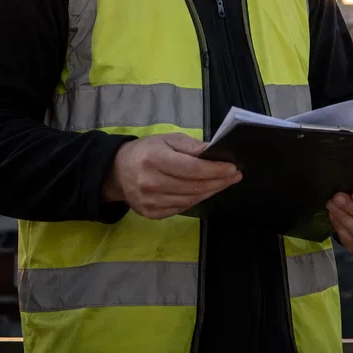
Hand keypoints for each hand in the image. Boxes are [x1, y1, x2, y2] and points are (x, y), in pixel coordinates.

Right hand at [103, 133, 241, 220]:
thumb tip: (214, 152)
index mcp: (154, 159)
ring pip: (191, 200)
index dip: (215, 170)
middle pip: (195, 187)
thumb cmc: (146, 151)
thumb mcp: (167, 139)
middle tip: (234, 175)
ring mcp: (150, 201)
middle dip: (219, 181)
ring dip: (211, 191)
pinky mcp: (151, 213)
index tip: (233, 168)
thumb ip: (191, 146)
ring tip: (223, 183)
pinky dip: (197, 200)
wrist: (117, 172)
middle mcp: (151, 183)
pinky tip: (205, 191)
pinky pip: (182, 208)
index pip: (193, 169)